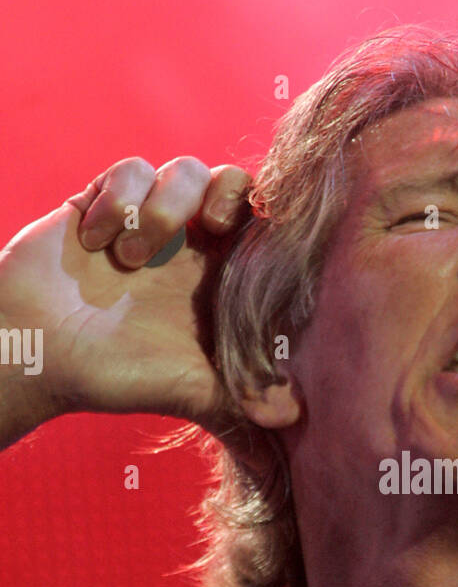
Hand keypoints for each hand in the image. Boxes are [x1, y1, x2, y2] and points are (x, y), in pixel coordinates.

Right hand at [0, 156, 252, 438]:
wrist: (34, 355)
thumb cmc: (116, 375)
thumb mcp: (190, 389)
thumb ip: (242, 399)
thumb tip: (294, 419)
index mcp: (221, 278)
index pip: (267, 226)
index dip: (273, 219)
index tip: (256, 240)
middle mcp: (192, 244)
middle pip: (236, 181)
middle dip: (227, 194)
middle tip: (210, 227)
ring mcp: (149, 220)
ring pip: (185, 168)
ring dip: (162, 208)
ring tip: (128, 261)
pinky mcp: (105, 201)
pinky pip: (130, 167)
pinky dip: (117, 200)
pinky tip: (94, 243)